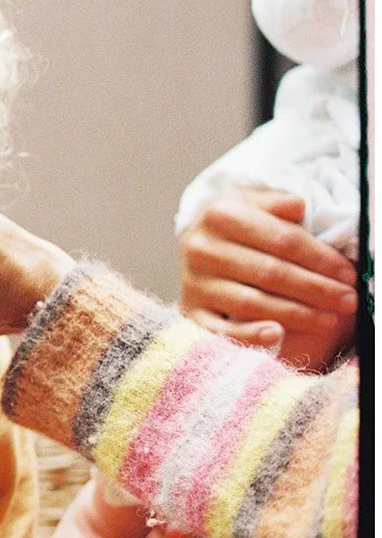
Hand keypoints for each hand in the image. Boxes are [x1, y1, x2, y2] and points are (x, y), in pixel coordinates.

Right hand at [178, 188, 357, 370]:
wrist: (195, 244)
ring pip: (252, 303)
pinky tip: (277, 333)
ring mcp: (194, 282)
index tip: (348, 273)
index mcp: (219, 215)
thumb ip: (275, 203)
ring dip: (297, 314)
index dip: (320, 259)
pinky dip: (249, 335)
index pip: (282, 239)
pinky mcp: (190, 310)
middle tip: (347, 300)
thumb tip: (297, 205)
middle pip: (270, 273)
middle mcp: (201, 248)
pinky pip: (220, 330)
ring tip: (329, 319)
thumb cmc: (235, 226)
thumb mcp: (250, 202)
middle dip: (316, 289)